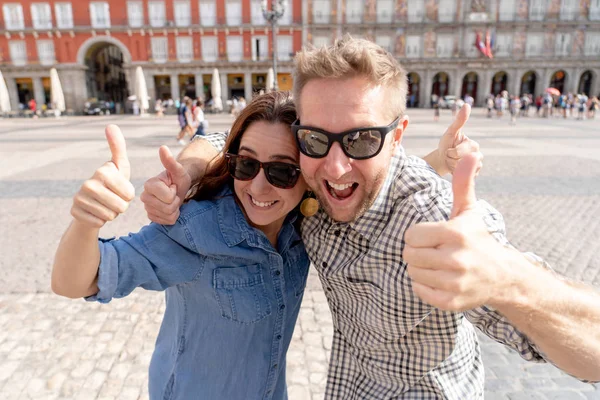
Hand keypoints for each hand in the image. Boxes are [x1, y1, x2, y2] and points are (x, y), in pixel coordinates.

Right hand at [71, 125, 134, 227]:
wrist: (91, 202)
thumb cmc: (111, 182)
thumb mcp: (119, 166)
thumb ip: (118, 147)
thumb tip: (111, 124)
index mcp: (103, 171)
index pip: (129, 194)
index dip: (129, 196)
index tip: (120, 189)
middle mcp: (88, 183)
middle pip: (121, 206)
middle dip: (121, 206)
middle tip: (113, 199)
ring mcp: (79, 198)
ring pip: (110, 216)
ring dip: (112, 214)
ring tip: (105, 205)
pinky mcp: (74, 212)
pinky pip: (99, 223)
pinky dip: (101, 221)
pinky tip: (95, 212)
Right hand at [140, 145, 190, 224]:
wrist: (178, 188)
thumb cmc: (179, 178)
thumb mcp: (178, 170)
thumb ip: (170, 161)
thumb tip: (163, 148)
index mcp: (149, 185)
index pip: (168, 197)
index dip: (174, 192)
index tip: (172, 186)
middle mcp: (144, 196)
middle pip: (167, 208)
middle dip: (176, 202)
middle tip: (174, 194)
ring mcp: (147, 208)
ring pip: (167, 215)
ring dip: (175, 209)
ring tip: (172, 200)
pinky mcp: (152, 216)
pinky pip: (166, 222)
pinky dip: (173, 216)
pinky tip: (170, 208)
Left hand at [403, 153, 508, 310]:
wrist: (503, 276)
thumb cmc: (478, 239)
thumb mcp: (470, 210)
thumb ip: (464, 183)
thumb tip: (471, 153)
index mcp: (455, 234)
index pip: (411, 235)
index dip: (416, 235)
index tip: (430, 236)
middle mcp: (456, 259)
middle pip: (409, 254)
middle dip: (416, 251)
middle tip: (431, 251)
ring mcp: (455, 283)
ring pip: (413, 272)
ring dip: (419, 268)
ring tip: (435, 264)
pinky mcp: (452, 301)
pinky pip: (420, 291)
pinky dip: (423, 285)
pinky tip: (437, 278)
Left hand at [437, 104, 482, 174]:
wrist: (443, 159)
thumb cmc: (446, 144)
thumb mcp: (450, 132)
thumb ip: (459, 121)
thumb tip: (467, 105)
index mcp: (474, 145)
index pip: (459, 152)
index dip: (449, 152)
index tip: (448, 150)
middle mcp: (479, 155)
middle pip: (461, 162)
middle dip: (450, 160)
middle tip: (450, 156)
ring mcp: (477, 167)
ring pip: (462, 170)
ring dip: (452, 167)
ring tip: (452, 162)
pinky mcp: (474, 176)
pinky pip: (463, 177)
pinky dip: (456, 174)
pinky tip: (455, 170)